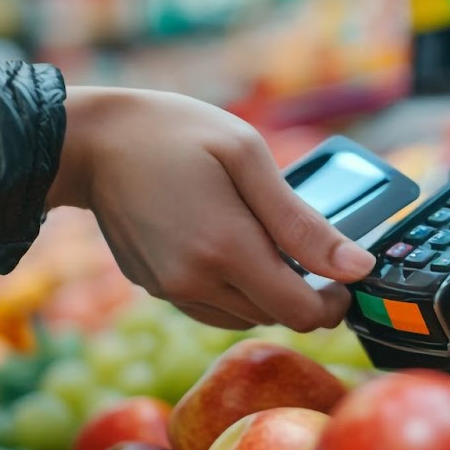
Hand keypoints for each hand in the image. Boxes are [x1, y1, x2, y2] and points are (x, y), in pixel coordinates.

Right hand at [48, 87, 376, 330]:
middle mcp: (196, 282)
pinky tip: (225, 243)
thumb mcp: (247, 157)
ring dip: (266, 290)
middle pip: (275, 316)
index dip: (334, 302)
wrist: (90, 142)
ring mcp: (171, 290)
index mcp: (226, 249)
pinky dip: (232, 288)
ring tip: (261, 236)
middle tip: (304, 244)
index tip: (344, 276)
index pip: (301, 312)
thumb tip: (359, 268)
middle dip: (301, 291)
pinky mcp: (155, 288)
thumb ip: (304, 222)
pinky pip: (212, 307)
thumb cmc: (174, 134)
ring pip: (244, 315)